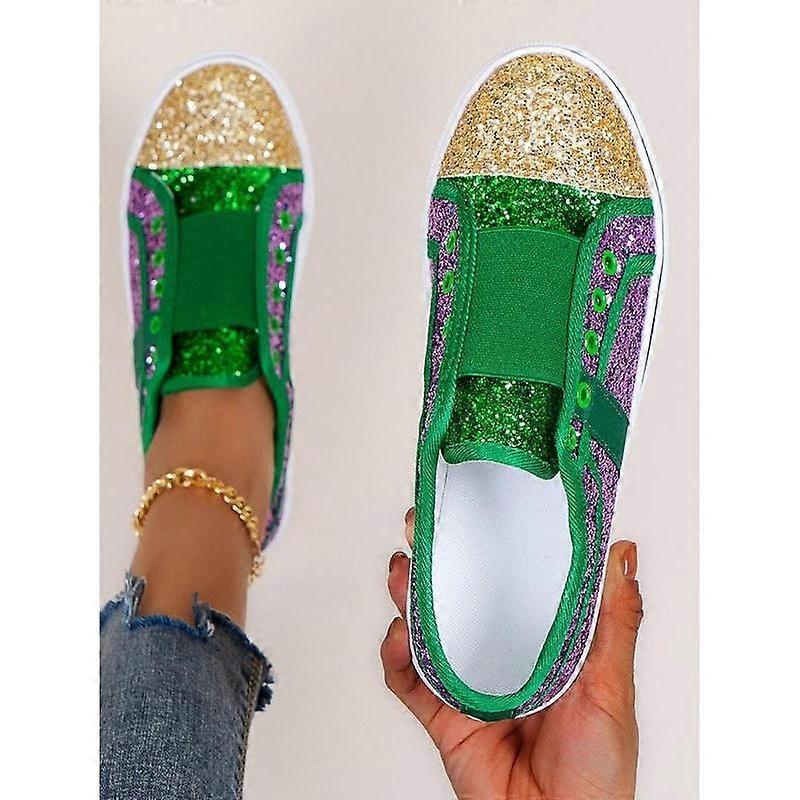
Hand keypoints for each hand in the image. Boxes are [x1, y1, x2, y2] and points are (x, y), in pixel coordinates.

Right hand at [381, 509, 642, 799]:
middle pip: (460, 596)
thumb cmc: (599, 772)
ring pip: (428, 629)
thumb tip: (623, 553)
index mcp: (540, 642)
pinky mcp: (443, 716)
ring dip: (409, 596)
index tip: (478, 505)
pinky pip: (409, 682)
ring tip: (404, 571)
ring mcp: (468, 683)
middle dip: (437, 559)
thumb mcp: (613, 685)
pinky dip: (394, 658)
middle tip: (424, 526)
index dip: (490, 543)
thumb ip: (614, 619)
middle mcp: (501, 655)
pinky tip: (398, 636)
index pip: (510, 580)